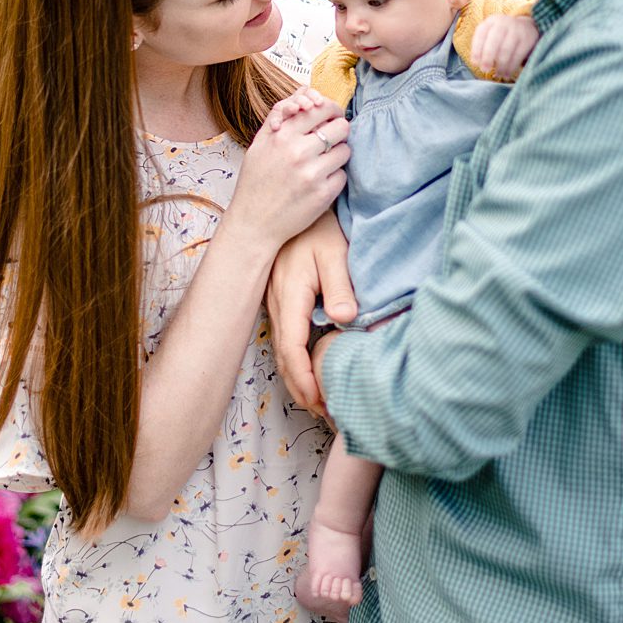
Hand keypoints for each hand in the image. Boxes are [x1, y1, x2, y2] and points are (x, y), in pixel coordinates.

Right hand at [230, 89, 349, 253]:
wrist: (253, 223)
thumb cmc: (255, 182)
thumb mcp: (258, 146)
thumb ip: (280, 121)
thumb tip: (304, 98)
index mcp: (281, 136)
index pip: (320, 109)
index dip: (331, 111)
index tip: (331, 117)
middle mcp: (297, 152)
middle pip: (341, 127)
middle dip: (339, 132)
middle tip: (331, 140)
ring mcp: (312, 174)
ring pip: (345, 151)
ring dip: (338, 155)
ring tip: (323, 164)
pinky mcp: (323, 194)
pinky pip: (343, 175)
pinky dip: (334, 177)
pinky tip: (319, 183)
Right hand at [270, 211, 354, 414]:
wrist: (294, 208)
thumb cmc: (319, 229)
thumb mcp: (335, 254)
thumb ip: (340, 287)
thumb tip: (344, 319)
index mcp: (290, 296)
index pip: (292, 348)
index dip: (304, 377)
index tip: (318, 400)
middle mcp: (279, 305)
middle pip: (284, 358)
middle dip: (301, 389)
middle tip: (324, 414)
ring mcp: (277, 305)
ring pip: (283, 352)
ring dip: (298, 379)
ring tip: (318, 402)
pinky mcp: (282, 303)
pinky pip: (286, 341)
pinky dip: (297, 363)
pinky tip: (311, 373)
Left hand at [467, 12, 540, 80]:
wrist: (527, 28)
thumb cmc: (502, 36)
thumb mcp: (490, 35)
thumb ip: (482, 46)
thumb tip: (477, 63)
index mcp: (491, 21)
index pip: (481, 34)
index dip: (476, 50)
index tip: (475, 63)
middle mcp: (504, 23)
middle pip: (494, 41)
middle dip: (488, 57)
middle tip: (485, 70)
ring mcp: (517, 29)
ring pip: (506, 49)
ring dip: (501, 65)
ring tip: (499, 74)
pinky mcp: (529, 38)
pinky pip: (518, 55)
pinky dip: (512, 66)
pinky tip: (507, 74)